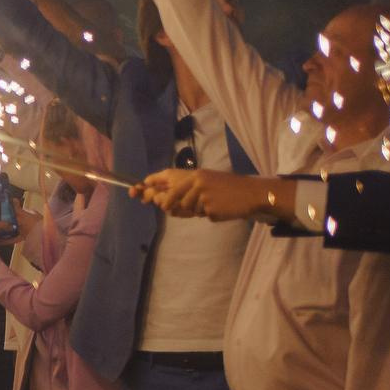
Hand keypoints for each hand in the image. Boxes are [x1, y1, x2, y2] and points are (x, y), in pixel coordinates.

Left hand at [134, 168, 273, 220]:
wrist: (252, 193)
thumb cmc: (226, 188)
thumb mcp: (205, 181)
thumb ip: (184, 188)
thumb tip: (157, 199)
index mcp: (194, 174)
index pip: (166, 176)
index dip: (150, 183)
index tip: (137, 189)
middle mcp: (196, 182)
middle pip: (168, 198)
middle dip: (164, 205)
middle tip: (169, 207)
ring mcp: (202, 195)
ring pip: (184, 210)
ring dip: (193, 211)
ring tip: (209, 204)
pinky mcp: (210, 208)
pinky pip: (200, 216)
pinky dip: (207, 215)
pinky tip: (218, 209)